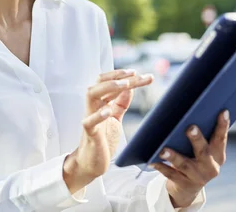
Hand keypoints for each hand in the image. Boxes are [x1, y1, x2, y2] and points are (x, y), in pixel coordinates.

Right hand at [63, 69, 152, 193]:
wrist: (91, 163)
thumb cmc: (102, 139)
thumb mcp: (115, 118)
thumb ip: (120, 103)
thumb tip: (130, 87)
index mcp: (101, 102)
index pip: (112, 82)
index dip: (127, 77)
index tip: (146, 75)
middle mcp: (94, 106)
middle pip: (100, 82)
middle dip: (116, 75)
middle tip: (134, 73)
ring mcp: (90, 118)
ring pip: (91, 95)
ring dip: (108, 87)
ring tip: (124, 85)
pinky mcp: (89, 133)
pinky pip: (89, 121)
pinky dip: (98, 115)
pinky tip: (108, 110)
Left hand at [151, 110, 229, 208]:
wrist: (188, 189)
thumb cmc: (194, 159)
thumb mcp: (203, 150)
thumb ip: (201, 135)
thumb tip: (191, 110)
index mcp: (218, 155)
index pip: (220, 138)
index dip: (223, 125)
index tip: (223, 111)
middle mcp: (210, 167)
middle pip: (203, 151)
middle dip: (196, 139)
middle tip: (190, 127)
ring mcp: (197, 177)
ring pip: (184, 164)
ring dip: (174, 156)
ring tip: (163, 149)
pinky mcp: (183, 184)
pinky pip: (170, 174)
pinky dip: (161, 167)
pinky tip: (152, 160)